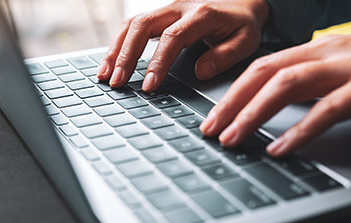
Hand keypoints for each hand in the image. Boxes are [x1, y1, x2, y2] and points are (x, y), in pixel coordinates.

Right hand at [97, 0, 269, 90]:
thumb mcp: (246, 40)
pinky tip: (111, 62)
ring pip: (132, 24)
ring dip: (116, 49)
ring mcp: (166, 9)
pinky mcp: (159, 15)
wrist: (241, 0)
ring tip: (105, 75)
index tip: (149, 85)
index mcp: (201, 15)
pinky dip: (119, 44)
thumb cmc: (243, 23)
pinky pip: (133, 26)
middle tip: (117, 82)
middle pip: (143, 25)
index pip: (173, 37)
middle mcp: (179, 8)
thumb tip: (200, 71)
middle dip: (126, 56)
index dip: (158, 62)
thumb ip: (225, 55)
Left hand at [200, 34, 350, 156]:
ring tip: (232, 139)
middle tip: (210, 131)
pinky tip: (280, 149)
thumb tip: (267, 106)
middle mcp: (325, 53)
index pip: (259, 67)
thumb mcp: (336, 70)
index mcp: (313, 49)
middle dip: (231, 103)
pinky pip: (328, 109)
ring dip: (254, 114)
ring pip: (288, 85)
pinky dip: (301, 130)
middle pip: (264, 74)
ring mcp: (348, 68)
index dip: (231, 92)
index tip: (212, 117)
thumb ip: (305, 83)